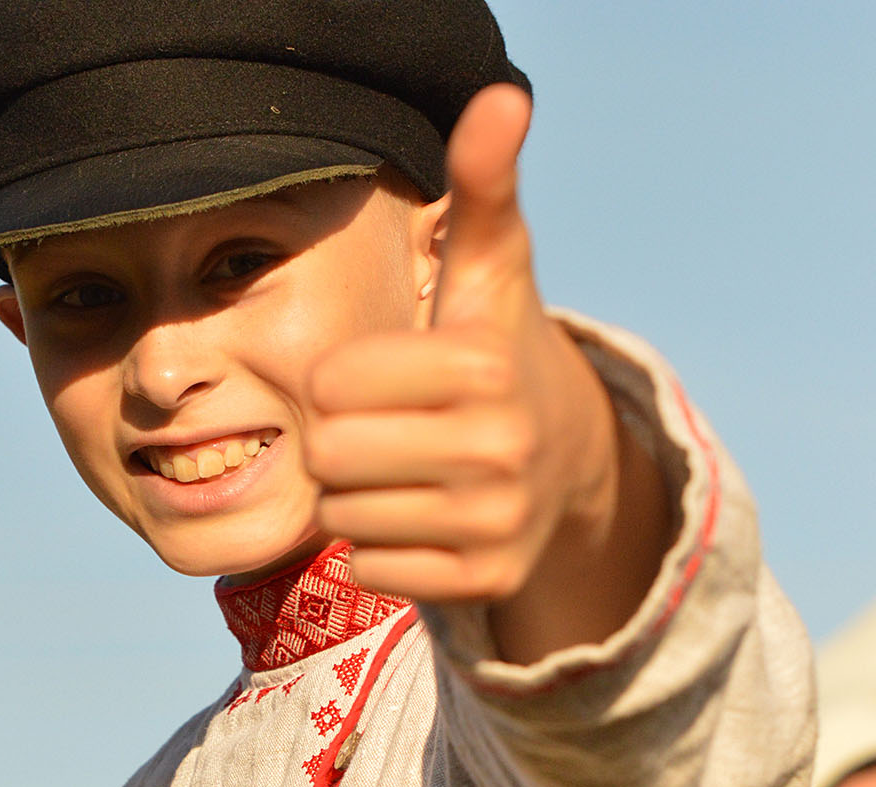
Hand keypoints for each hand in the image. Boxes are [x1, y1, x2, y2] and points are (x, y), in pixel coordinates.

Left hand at [307, 84, 670, 663]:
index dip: (338, 381)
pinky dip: (376, 549)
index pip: (331, 387)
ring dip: (354, 498)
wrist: (564, 460)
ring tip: (402, 473)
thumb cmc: (493, 351)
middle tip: (384, 432)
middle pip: (331, 456)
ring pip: (346, 517)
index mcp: (484, 366)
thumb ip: (481, 186)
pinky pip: (371, 569)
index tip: (383, 379)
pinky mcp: (487, 581)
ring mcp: (497, 522)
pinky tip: (415, 518)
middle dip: (339, 443)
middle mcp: (499, 448)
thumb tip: (500, 97)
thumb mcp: (488, 268)